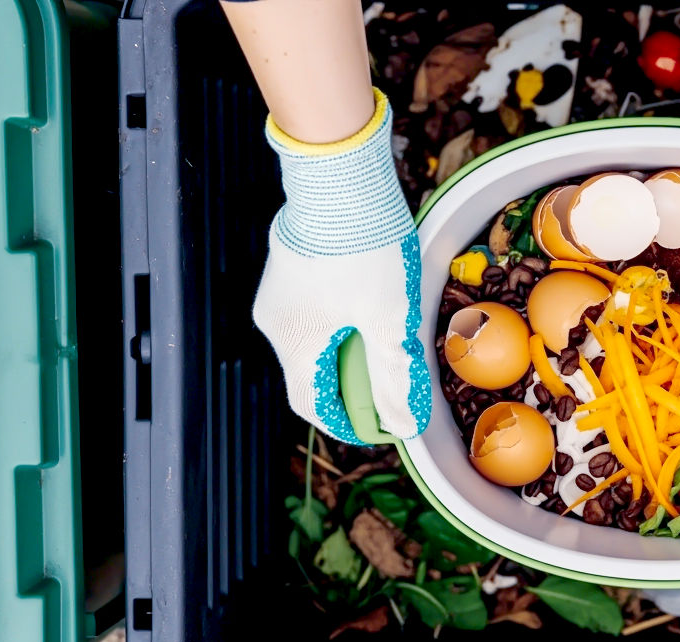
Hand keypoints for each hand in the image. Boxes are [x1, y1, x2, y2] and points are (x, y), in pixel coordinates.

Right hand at [253, 90, 431, 442]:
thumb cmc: (363, 248)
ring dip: (348, 353)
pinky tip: (373, 312)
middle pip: (312, 372)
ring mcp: (279, 290)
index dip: (344, 423)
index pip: (311, 403)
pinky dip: (342, 324)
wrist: (341, 175)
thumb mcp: (388, 318)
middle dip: (351, 388)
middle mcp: (275, 319)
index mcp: (293, 339)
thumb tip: (403, 424)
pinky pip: (314, 311)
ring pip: (314, 339)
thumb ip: (393, 375)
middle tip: (390, 391)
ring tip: (387, 350)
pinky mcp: (291, 266)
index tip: (377, 428)